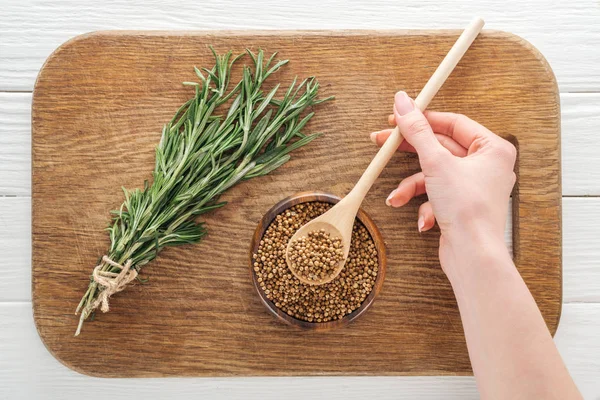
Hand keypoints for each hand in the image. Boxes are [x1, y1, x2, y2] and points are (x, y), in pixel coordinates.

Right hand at [370, 91, 516, 267]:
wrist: (473, 256)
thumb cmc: (467, 209)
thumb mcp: (436, 162)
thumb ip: (417, 130)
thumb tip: (403, 101)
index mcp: (492, 148)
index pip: (453, 122)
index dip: (422, 119)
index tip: (397, 117)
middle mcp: (487, 165)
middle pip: (440, 148)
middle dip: (410, 153)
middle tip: (382, 143)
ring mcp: (475, 186)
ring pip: (435, 175)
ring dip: (413, 187)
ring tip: (397, 198)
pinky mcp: (463, 205)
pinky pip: (438, 194)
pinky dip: (425, 205)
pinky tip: (423, 220)